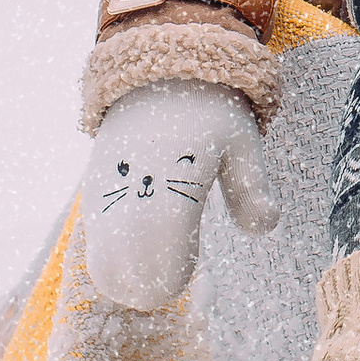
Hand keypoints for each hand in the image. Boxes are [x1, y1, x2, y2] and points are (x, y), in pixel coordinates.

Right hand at [80, 83, 279, 310]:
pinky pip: (95, 243)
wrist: (158, 73)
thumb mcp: (242, 144)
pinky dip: (112, 256)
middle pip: (124, 272)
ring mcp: (108, 194)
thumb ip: (251, 190)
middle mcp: (134, 194)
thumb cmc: (211, 111)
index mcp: (175, 184)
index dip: (171, 277)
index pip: (161, 257)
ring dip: (127, 276)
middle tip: (172, 272)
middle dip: (147, 287)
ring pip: (102, 264)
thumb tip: (265, 227)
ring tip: (156, 257)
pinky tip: (138, 242)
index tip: (186, 272)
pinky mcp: (94, 193)